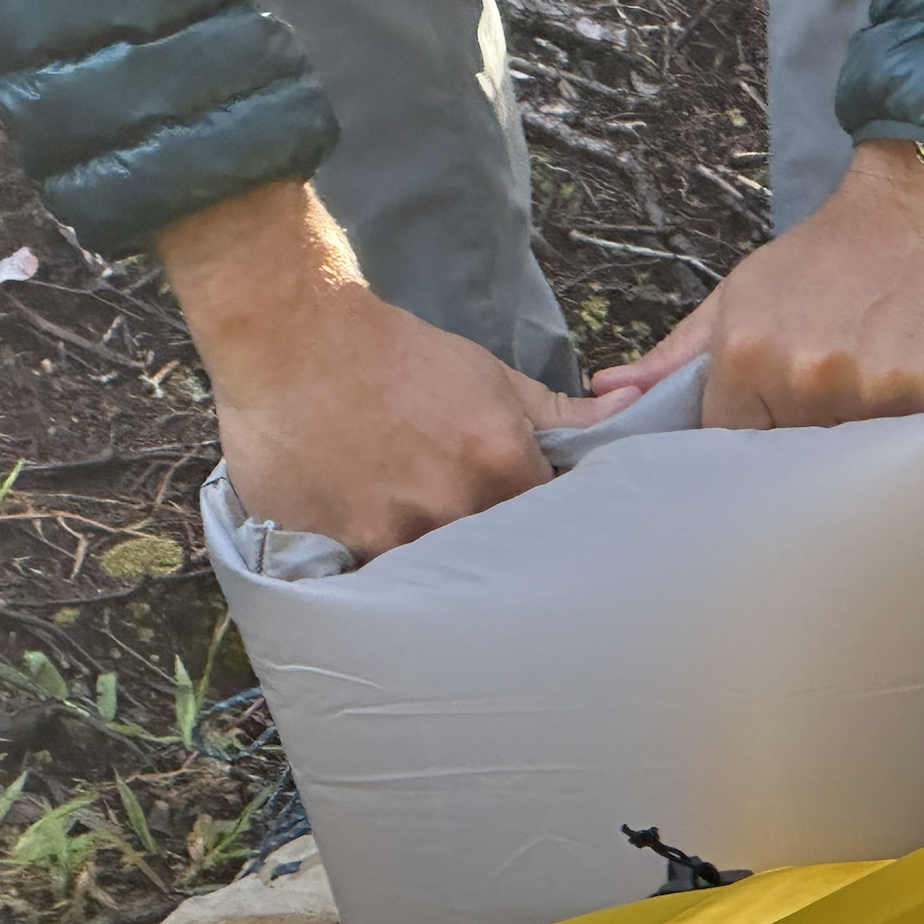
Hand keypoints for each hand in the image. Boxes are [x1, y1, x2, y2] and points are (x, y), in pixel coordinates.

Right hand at [159, 183, 639, 561]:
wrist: (293, 336)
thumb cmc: (390, 352)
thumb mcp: (487, 374)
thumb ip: (559, 415)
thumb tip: (629, 411)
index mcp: (500, 465)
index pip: (548, 533)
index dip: (537, 539)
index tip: (525, 538)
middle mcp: (450, 508)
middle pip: (491, 567)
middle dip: (485, 561)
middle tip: (464, 544)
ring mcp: (389, 535)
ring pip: (429, 586)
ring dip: (427, 575)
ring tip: (411, 546)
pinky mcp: (335, 551)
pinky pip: (368, 587)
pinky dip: (372, 577)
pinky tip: (367, 551)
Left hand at [590, 139, 923, 428]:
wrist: (921, 203)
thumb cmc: (825, 255)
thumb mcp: (737, 297)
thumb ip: (672, 356)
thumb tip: (606, 392)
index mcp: (748, 356)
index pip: (727, 441)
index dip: (745, 436)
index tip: (763, 420)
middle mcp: (806, 378)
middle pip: (787, 453)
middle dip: (797, 436)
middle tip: (820, 399)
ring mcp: (873, 388)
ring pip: (848, 455)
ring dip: (851, 434)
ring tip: (864, 386)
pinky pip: (908, 440)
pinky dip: (905, 425)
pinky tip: (905, 384)